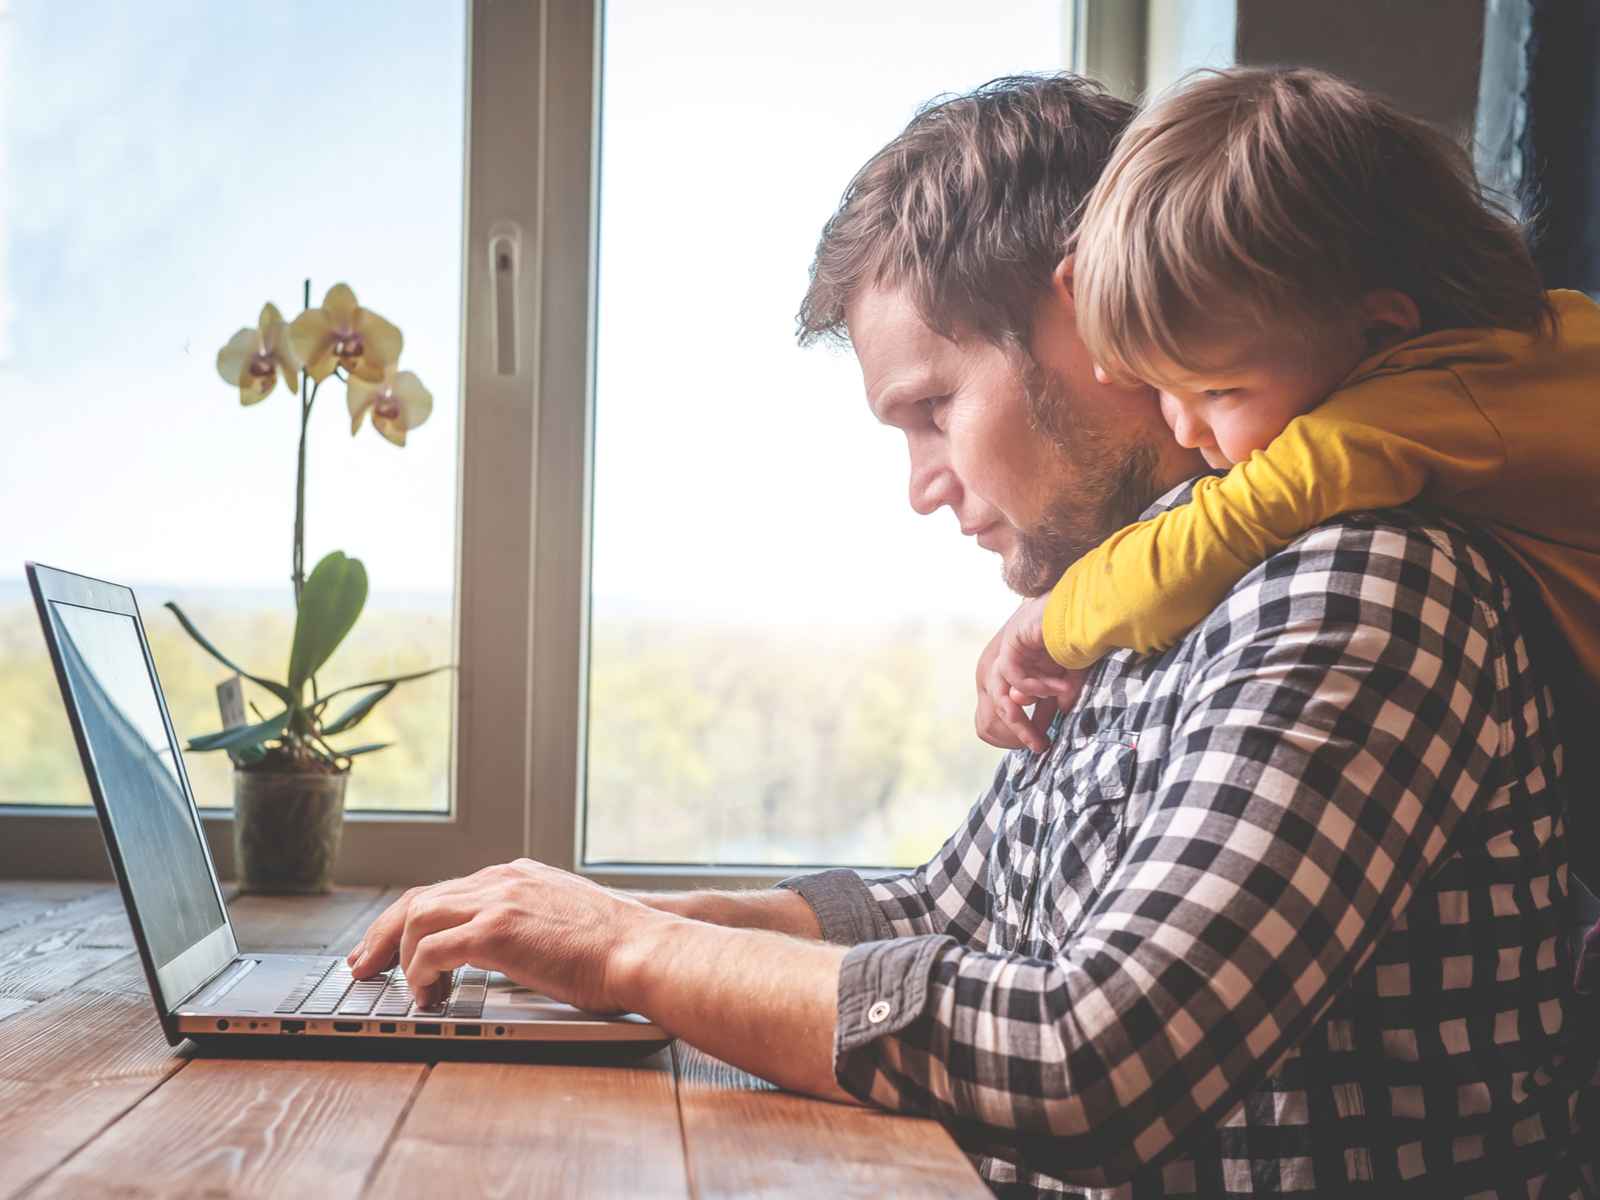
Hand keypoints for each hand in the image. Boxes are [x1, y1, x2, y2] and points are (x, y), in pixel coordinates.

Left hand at [345, 858, 662, 1013]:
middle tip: (362, 967)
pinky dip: (421, 974)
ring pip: (418, 918)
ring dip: (403, 959)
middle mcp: (503, 879)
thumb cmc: (619, 947)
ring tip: (408, 992)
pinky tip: (428, 996)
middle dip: (383, 935)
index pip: (446, 890)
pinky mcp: (497, 930)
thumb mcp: (567, 919)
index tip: (390, 946)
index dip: (410, 920)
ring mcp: (499, 900)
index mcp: (518, 876)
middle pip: (419, 898)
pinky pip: (433, 950)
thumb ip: (531, 921)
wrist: (645, 947)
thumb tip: (508, 952)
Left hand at [975, 595, 1085, 753]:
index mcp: (1018, 673)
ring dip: (1022, 719)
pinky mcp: (1011, 642)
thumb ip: (1057, 697)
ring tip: (1042, 734)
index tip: (1042, 745)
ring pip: (1000, 697)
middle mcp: (1007, 665)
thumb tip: (1056, 717)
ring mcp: (1007, 654)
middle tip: (1040, 747)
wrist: (1083, 606)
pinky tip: (1057, 689)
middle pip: (996, 708)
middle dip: (1017, 731)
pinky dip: (1035, 687)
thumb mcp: (1068, 677)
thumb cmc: (1077, 639)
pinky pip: (1014, 675)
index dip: (1024, 729)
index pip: (1009, 710)